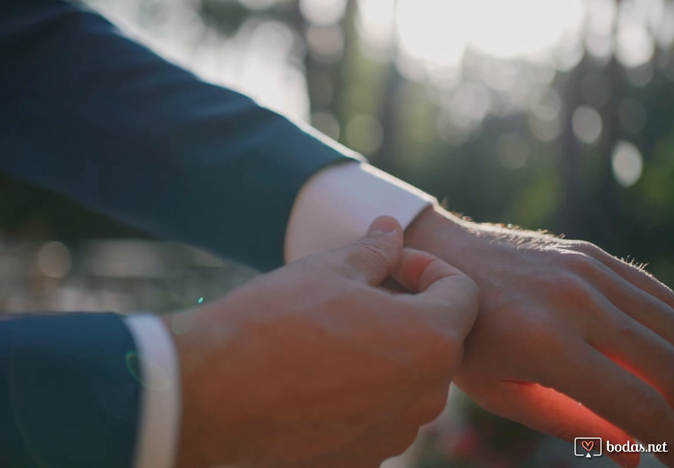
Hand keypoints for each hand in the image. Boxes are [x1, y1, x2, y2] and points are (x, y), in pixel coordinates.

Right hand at [166, 217, 477, 467]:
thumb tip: (393, 229)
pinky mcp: (361, 461)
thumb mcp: (329, 270)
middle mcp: (425, 396)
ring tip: (327, 339)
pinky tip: (312, 380)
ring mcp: (393, 435)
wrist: (212, 395)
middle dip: (406, 313)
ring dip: (382, 356)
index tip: (388, 264)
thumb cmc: (273, 323)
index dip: (426, 268)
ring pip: (406, 383)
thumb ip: (376, 250)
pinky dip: (357, 396)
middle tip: (353, 297)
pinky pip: (376, 418)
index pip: (461, 293)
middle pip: (436, 341)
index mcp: (431, 340)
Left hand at [403, 205, 673, 467]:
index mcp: (546, 345)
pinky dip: (665, 328)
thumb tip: (634, 457)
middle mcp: (576, 303)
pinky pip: (654, 294)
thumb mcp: (501, 391)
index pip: (638, 405)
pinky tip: (648, 350)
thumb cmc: (464, 337)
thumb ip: (569, 423)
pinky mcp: (590, 253)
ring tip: (668, 397)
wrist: (438, 259)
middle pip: (672, 366)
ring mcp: (586, 272)